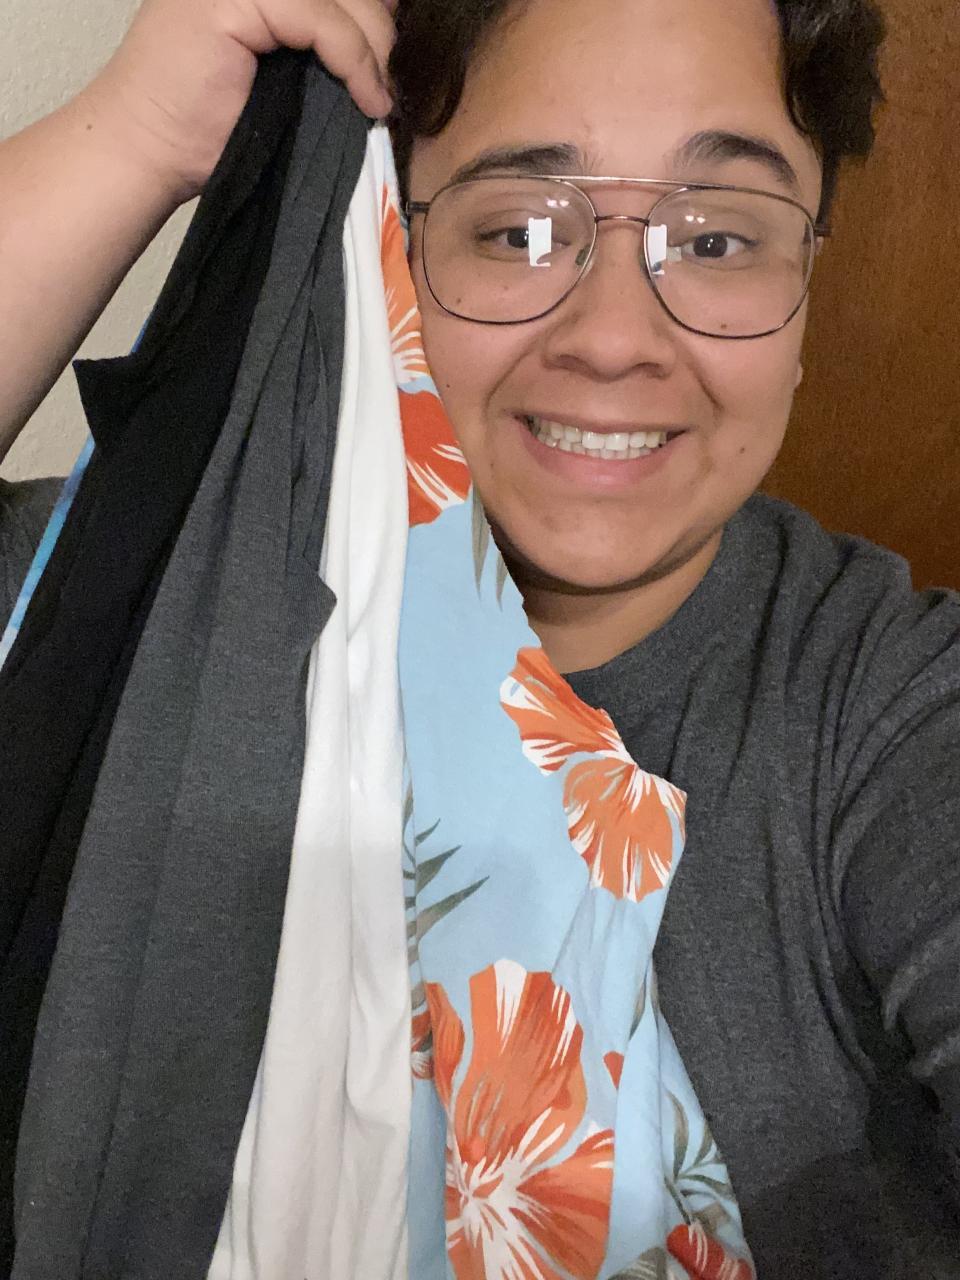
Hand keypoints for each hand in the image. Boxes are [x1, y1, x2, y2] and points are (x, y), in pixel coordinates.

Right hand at [89, 0, 395, 201]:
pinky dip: (355, 63)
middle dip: (377, 27)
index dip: (369, 12)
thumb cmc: (207, 123)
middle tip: (385, 84)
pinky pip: (323, 22)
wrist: (148, 147)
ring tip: (376, 97)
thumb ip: (316, 38)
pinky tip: (368, 100)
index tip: (385, 61)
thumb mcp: (279, 69)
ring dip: (372, 49)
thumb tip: (383, 27)